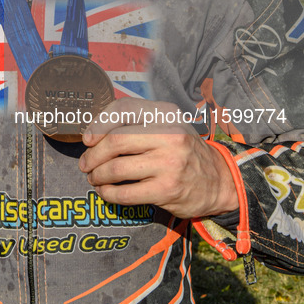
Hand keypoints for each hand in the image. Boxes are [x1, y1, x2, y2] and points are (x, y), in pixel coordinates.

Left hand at [78, 97, 237, 218]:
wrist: (218, 181)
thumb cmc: (182, 151)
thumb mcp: (167, 125)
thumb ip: (136, 122)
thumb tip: (93, 133)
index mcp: (166, 114)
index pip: (123, 110)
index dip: (98, 124)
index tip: (88, 139)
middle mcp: (170, 135)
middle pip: (115, 141)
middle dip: (93, 155)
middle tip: (86, 164)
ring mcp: (170, 163)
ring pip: (116, 168)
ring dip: (98, 175)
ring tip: (95, 177)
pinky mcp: (167, 190)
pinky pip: (125, 193)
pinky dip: (108, 193)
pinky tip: (106, 191)